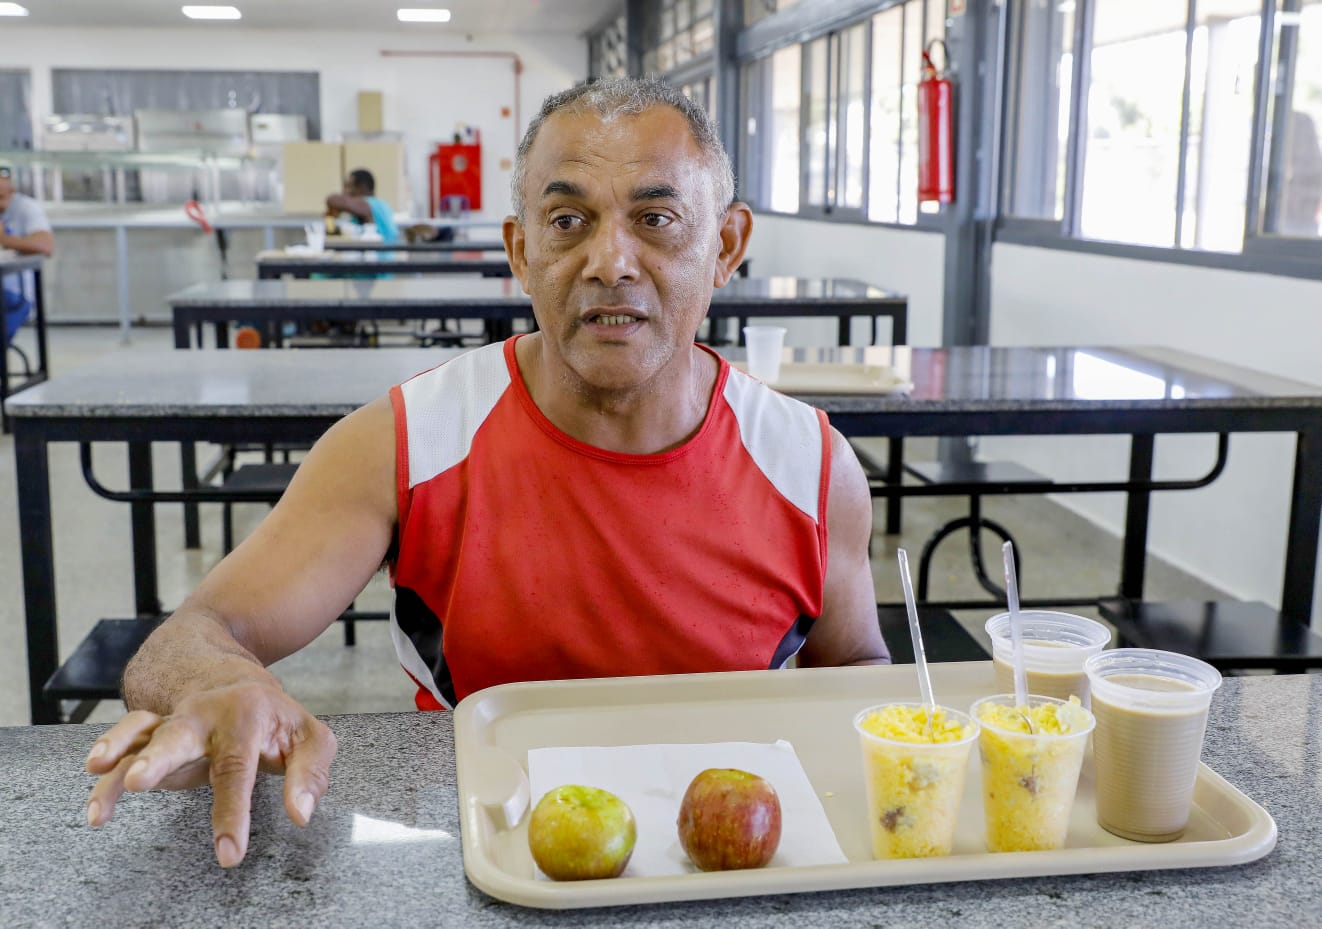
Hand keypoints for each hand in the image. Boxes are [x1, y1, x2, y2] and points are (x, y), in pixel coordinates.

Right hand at [84, 681, 336, 867]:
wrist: (230, 673)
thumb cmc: (273, 716)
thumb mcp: (309, 737)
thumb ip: (309, 775)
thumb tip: (300, 814)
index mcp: (247, 716)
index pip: (238, 768)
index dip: (233, 813)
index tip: (229, 853)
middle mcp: (205, 715)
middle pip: (180, 735)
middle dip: (159, 759)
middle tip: (140, 780)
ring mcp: (175, 720)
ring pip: (143, 734)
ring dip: (121, 754)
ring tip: (102, 778)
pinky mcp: (153, 728)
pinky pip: (126, 738)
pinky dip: (108, 752)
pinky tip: (95, 774)